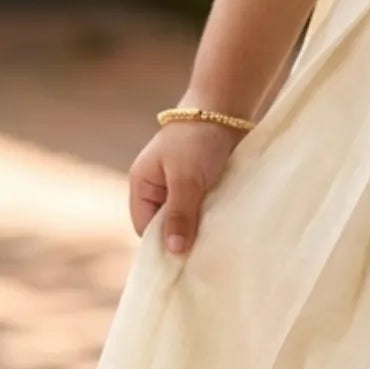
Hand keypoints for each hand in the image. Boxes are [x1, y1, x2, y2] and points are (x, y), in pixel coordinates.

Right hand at [128, 120, 243, 253]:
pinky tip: (225, 226)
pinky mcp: (204, 183)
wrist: (226, 107)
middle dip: (183, 237)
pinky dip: (212, 216)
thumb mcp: (186, 179)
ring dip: (201, 226)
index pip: (146, 228)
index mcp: (143, 185)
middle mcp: (159, 187)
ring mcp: (181, 185)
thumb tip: (173, 252)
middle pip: (167, 226)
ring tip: (216, 240)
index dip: (162, 245)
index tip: (184, 261)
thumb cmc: (198, 139)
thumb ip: (179, 214)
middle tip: (204, 254)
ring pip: (188, 218)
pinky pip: (204, 209)